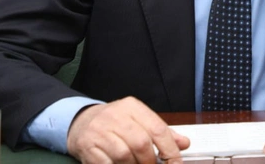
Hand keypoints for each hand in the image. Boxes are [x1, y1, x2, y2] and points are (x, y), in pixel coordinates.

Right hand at [66, 96, 189, 163]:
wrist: (81, 122)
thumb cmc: (114, 123)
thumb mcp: (138, 120)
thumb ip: (161, 131)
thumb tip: (183, 143)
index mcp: (132, 107)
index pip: (158, 128)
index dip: (170, 149)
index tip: (175, 162)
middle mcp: (115, 116)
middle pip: (141, 143)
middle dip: (150, 161)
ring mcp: (99, 131)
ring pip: (124, 155)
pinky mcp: (87, 146)